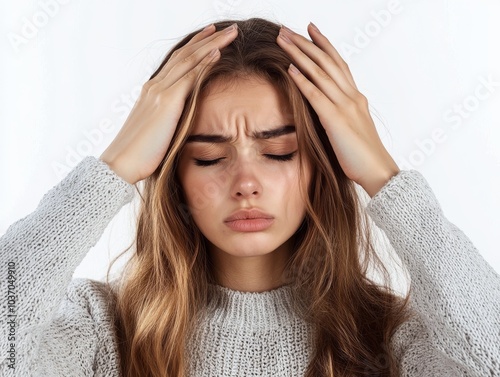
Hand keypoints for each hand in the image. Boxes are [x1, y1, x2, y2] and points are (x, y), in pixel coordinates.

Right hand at [100, 23, 238, 184]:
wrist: (123, 163)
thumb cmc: (140, 153)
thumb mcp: (158, 130)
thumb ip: (170, 119)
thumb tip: (183, 120)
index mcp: (153, 91)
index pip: (178, 62)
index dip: (196, 47)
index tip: (211, 37)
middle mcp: (155, 85)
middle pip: (185, 54)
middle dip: (208, 39)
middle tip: (227, 28)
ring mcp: (159, 91)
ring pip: (189, 59)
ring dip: (212, 44)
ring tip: (230, 33)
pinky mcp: (166, 102)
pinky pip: (189, 77)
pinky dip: (204, 63)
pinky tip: (218, 53)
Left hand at [276, 23, 399, 196]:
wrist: (378, 172)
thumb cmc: (364, 156)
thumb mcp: (351, 129)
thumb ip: (340, 116)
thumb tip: (323, 111)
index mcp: (356, 98)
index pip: (338, 64)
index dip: (324, 45)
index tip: (310, 30)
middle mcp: (352, 97)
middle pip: (327, 62)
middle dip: (305, 43)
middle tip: (287, 29)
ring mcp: (346, 107)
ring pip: (320, 73)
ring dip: (299, 54)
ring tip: (282, 40)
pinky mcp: (336, 121)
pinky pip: (316, 96)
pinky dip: (303, 81)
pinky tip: (290, 69)